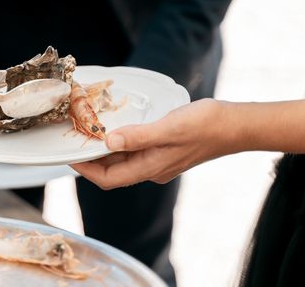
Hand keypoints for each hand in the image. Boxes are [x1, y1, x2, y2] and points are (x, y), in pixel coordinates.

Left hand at [71, 99, 240, 188]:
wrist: (236, 125)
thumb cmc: (206, 126)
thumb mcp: (169, 128)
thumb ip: (138, 137)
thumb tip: (108, 142)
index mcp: (151, 167)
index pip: (109, 179)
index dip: (86, 170)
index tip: (68, 157)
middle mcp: (153, 168)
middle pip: (113, 172)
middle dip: (91, 160)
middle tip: (74, 142)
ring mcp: (160, 161)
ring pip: (124, 162)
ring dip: (105, 151)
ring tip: (90, 134)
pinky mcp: (166, 150)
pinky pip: (136, 151)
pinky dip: (122, 143)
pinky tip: (118, 129)